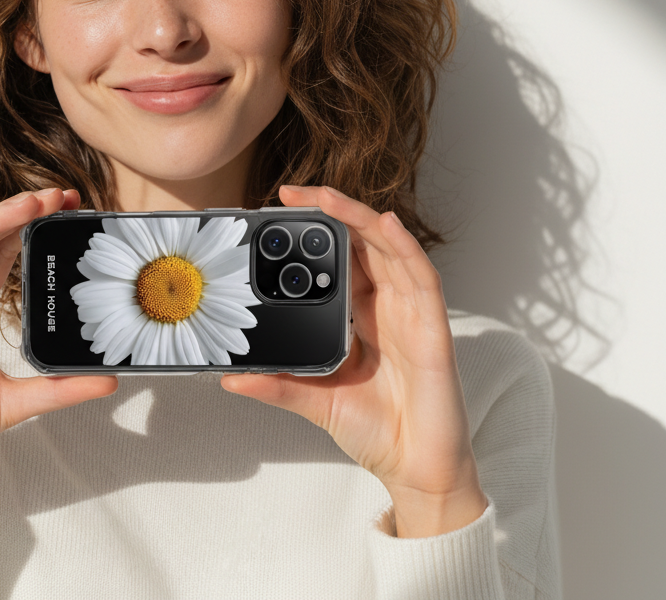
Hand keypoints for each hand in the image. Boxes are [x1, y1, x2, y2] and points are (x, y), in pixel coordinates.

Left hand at [222, 185, 486, 536]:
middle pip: (361, 243)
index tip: (276, 214)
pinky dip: (404, 246)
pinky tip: (385, 224)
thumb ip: (278, 384)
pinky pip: (422, 277)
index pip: (337, 259)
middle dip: (330, 213)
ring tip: (325, 198)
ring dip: (358, 218)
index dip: (313, 232)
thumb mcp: (315, 400)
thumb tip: (231, 376)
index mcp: (360, 315)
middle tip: (291, 194)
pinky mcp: (433, 329)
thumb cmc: (376, 430)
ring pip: (388, 248)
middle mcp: (387, 305)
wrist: (417, 471)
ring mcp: (411, 313)